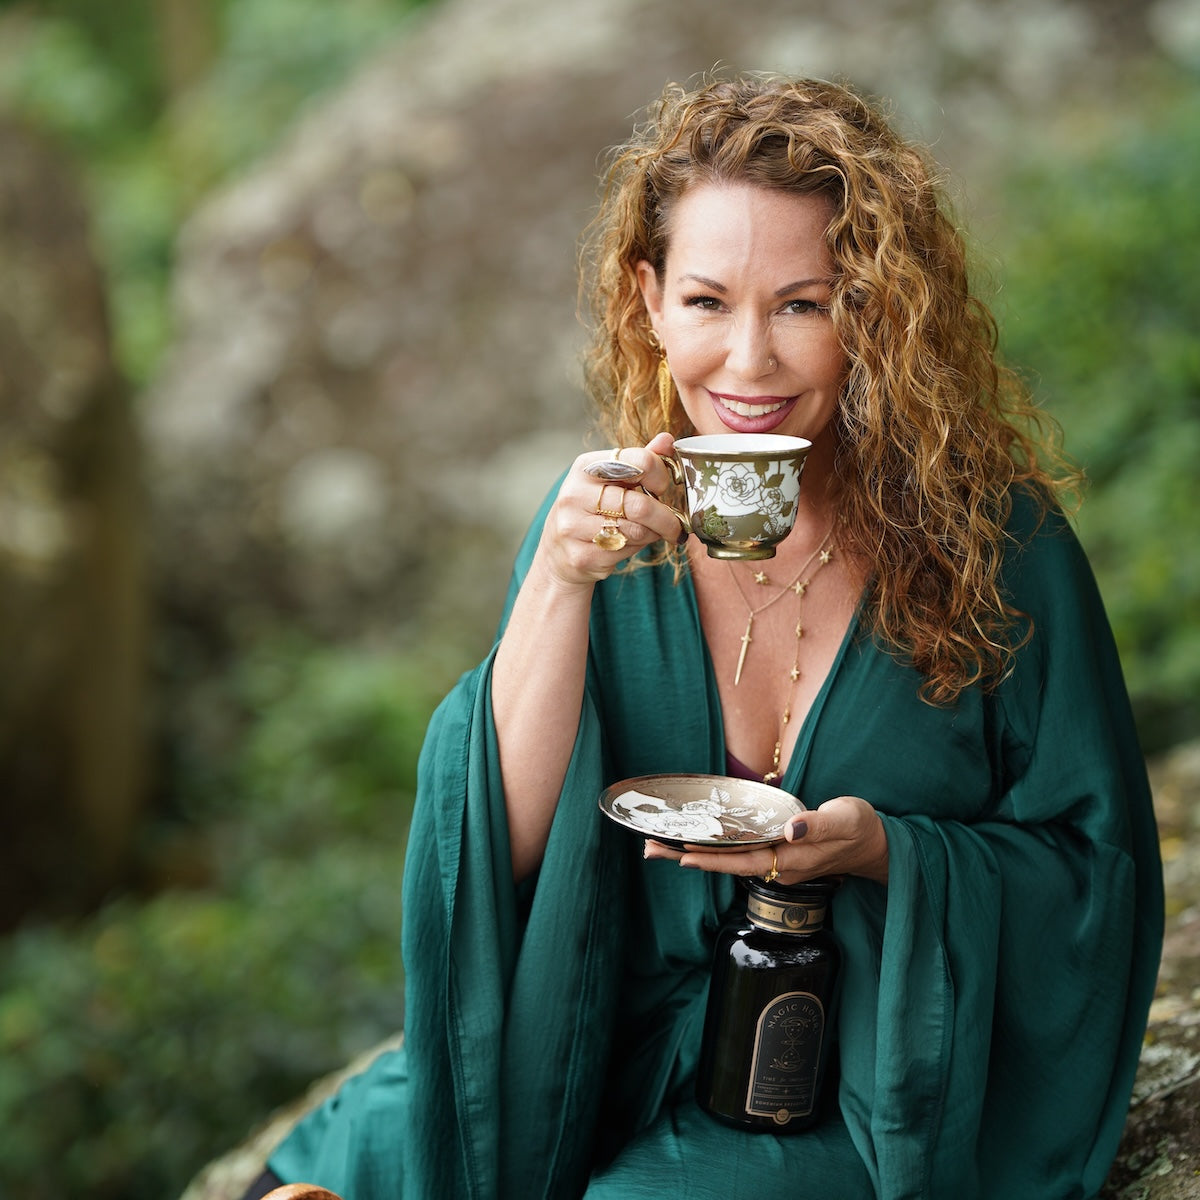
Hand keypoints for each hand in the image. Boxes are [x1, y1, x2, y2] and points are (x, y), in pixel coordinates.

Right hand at [539, 432, 684, 587]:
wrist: (558, 551)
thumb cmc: (592, 510)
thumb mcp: (612, 480)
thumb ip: (641, 460)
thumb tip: (668, 439)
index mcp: (586, 466)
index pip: (640, 461)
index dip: (661, 476)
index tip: (662, 488)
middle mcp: (575, 494)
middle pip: (641, 505)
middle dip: (666, 518)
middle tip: (675, 525)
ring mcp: (574, 526)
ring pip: (637, 531)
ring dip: (653, 534)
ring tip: (652, 533)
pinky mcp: (580, 555)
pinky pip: (625, 551)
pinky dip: (637, 549)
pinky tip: (631, 544)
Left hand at [643, 795, 888, 884]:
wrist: (876, 845)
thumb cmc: (860, 828)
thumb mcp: (844, 819)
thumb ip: (817, 825)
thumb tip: (790, 830)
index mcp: (791, 859)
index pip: (742, 861)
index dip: (711, 859)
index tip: (680, 855)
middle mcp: (779, 867)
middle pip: (726, 865)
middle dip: (687, 858)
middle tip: (649, 849)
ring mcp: (778, 864)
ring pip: (729, 862)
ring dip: (695, 855)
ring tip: (660, 847)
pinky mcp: (779, 857)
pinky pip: (739, 856)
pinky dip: (714, 850)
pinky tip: (698, 844)